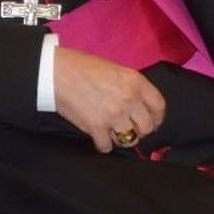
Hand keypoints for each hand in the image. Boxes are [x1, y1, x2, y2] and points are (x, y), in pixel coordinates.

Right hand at [51, 48, 166, 152]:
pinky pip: (107, 147)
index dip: (157, 118)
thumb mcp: (114, 69)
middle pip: (147, 127)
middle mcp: (129, 99)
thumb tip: (138, 104)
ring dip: (121, 139)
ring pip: (130, 140)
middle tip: (128, 128)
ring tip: (112, 133)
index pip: (159, 106)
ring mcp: (113, 115)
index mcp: (135, 81)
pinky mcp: (96, 127)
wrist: (54, 72)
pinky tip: (97, 137)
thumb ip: (130, 86)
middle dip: (139, 130)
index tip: (152, 122)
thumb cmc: (81, 67)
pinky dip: (102, 145)